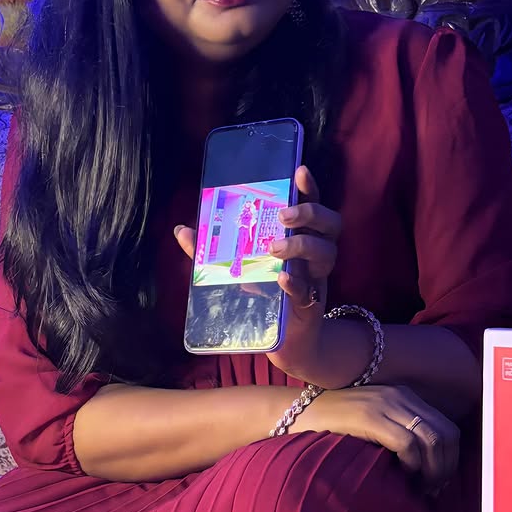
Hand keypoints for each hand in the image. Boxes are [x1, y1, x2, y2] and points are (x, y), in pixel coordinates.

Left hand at [174, 166, 341, 379]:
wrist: (283, 340)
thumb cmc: (262, 293)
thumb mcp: (235, 267)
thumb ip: (210, 249)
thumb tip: (181, 230)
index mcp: (300, 235)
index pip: (312, 204)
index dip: (310, 187)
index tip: (300, 171)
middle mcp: (315, 252)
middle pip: (330, 223)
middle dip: (309, 213)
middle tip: (282, 216)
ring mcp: (317, 277)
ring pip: (327, 252)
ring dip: (302, 245)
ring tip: (274, 248)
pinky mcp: (312, 303)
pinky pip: (309, 289)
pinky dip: (296, 282)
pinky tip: (282, 277)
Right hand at [290, 384, 459, 494]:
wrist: (292, 414)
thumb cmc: (330, 428)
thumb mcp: (371, 425)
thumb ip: (396, 434)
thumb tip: (425, 468)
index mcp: (403, 396)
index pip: (447, 427)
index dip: (449, 459)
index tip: (437, 482)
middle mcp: (399, 396)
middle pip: (447, 434)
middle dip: (446, 467)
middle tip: (432, 490)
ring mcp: (385, 404)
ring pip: (433, 439)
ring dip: (433, 470)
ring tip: (420, 489)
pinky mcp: (370, 417)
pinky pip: (408, 444)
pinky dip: (412, 465)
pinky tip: (401, 476)